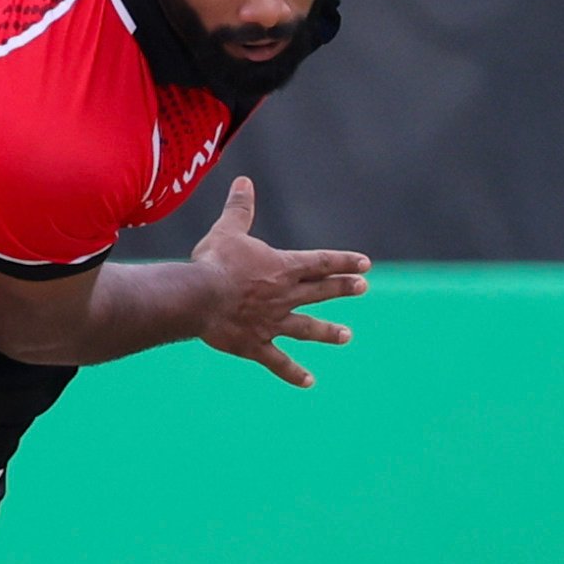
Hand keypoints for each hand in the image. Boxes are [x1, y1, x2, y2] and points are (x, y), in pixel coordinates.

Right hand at [185, 177, 368, 385]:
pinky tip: (309, 382)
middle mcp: (285, 296)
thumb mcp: (228, 231)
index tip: (366, 264)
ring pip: (308, 327)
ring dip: (329, 332)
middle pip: (321, 291)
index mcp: (282, 267)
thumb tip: (244, 181)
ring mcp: (273, 322)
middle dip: (343, 288)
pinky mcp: (257, 344)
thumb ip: (240, 208)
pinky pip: (279, 362)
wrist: (198, 298)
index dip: (344, 262)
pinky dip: (293, 373)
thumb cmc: (213, 262)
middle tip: (363, 289)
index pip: (321, 262)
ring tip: (347, 336)